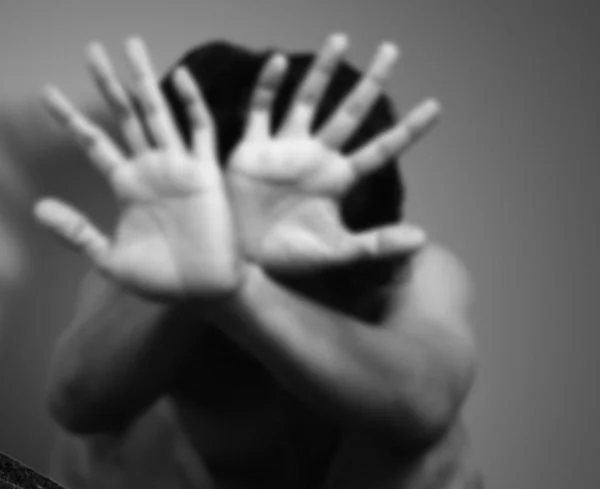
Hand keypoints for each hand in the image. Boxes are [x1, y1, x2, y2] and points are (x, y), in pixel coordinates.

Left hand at [36, 38, 242, 301]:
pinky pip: (200, 132)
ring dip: (144, 79)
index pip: (92, 141)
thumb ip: (76, 231)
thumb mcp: (109, 259)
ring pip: (157, 112)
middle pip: (124, 114)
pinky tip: (178, 77)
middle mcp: (149, 167)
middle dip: (107, 83)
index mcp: (125, 184)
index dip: (69, 118)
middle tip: (90, 49)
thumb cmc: (161, 280)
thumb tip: (36, 207)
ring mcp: (178, 166)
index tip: (46, 93)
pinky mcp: (205, 174)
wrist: (205, 293)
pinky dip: (190, 104)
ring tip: (130, 46)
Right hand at [228, 34, 440, 273]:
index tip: (436, 106)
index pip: (381, 149)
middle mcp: (315, 158)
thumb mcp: (334, 253)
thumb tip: (424, 238)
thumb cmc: (287, 260)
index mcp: (337, 180)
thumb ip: (375, 245)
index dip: (408, 130)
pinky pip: (260, 110)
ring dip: (322, 71)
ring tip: (340, 38)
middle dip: (371, 82)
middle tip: (392, 50)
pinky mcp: (251, 150)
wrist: (240, 262)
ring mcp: (283, 151)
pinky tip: (279, 62)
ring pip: (306, 101)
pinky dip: (267, 87)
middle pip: (349, 113)